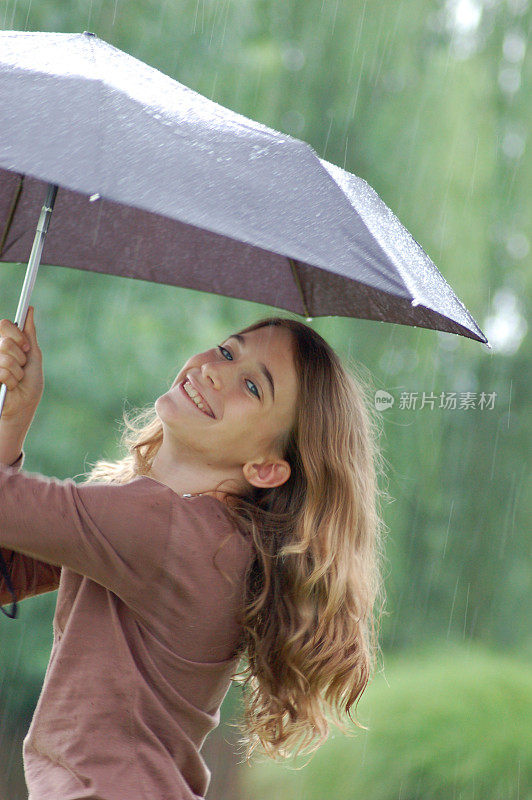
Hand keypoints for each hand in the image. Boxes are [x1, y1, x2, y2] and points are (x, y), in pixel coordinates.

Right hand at [0, 307, 43, 421]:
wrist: (24, 405)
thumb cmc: (29, 383)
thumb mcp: (34, 355)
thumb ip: (29, 333)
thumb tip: (29, 310)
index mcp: (4, 343)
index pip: (4, 324)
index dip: (18, 336)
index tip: (27, 348)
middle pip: (7, 342)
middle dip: (20, 357)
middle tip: (22, 367)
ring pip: (6, 358)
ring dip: (17, 372)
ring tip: (16, 379)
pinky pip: (3, 372)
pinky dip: (12, 380)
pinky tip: (10, 386)